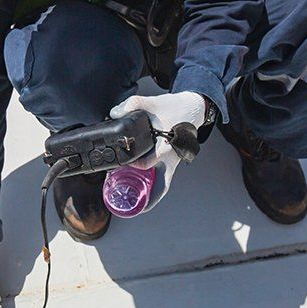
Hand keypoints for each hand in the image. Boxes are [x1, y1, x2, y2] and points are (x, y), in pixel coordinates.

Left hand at [109, 91, 205, 210]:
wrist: (193, 108)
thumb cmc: (175, 108)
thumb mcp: (153, 102)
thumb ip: (133, 104)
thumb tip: (114, 113)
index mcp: (166, 146)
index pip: (149, 162)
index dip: (135, 166)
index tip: (122, 166)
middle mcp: (170, 158)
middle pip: (161, 186)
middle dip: (147, 199)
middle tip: (129, 204)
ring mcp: (172, 161)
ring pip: (164, 186)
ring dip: (151, 197)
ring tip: (134, 204)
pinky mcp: (171, 161)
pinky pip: (164, 180)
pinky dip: (155, 188)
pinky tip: (142, 188)